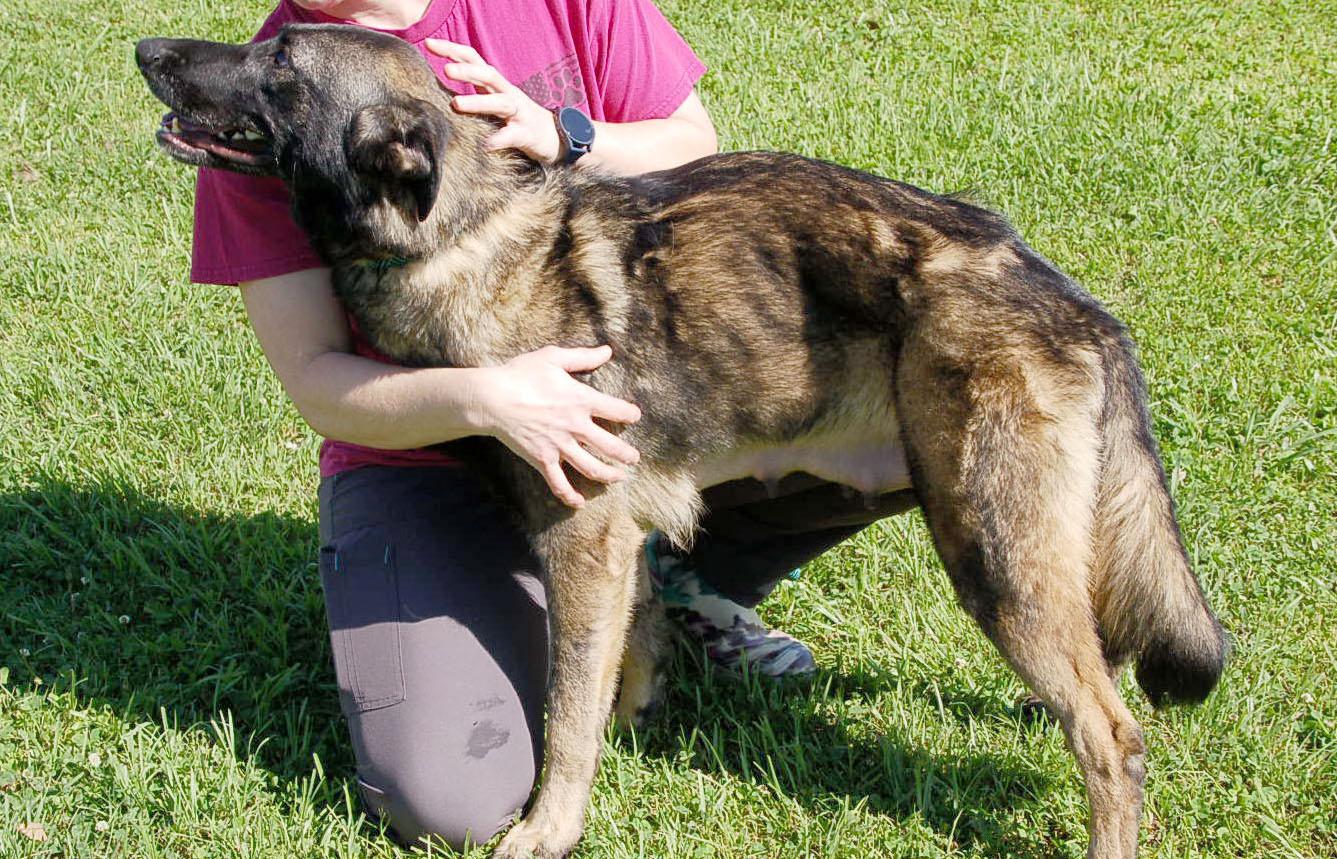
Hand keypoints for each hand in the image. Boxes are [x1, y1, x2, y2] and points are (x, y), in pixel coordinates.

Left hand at [426, 39, 563, 164]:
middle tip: (446, 70)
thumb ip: (471, 91)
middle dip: (468, 70)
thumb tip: (435, 87)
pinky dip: (498, 139)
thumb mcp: (493, 100)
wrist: (552, 136)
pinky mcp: (526, 133)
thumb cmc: (515, 117)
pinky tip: (485, 145)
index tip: (428, 44)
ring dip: (478, 102)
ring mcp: (518, 112)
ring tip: (456, 104)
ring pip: (500, 103)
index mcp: (495, 84)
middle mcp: (507, 93)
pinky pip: (511, 136)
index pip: (473, 59)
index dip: (452, 50)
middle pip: (488, 75)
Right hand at [473, 345, 640, 506]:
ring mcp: (559, 446)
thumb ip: (583, 356)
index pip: (618, 410)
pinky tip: (579, 503)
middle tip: (633, 458)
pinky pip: (558, 483)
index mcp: (581, 400)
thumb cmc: (521, 374)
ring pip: (591, 468)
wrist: (492, 398)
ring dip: (609, 475)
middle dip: (626, 454)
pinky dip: (570, 496)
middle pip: (611, 446)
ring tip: (619, 478)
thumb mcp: (553, 358)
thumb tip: (608, 350)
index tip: (634, 417)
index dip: (630, 414)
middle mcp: (575, 426)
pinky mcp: (542, 459)